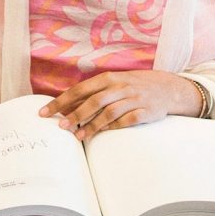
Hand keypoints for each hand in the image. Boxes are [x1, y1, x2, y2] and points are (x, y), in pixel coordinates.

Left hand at [40, 71, 202, 142]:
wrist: (168, 88)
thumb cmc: (135, 86)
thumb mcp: (115, 83)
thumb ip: (94, 92)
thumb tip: (67, 105)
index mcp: (108, 78)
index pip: (79, 90)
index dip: (62, 101)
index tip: (46, 112)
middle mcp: (120, 87)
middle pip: (93, 101)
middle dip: (75, 115)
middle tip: (61, 126)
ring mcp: (133, 98)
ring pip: (108, 112)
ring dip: (92, 125)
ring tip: (79, 136)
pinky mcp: (145, 111)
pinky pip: (127, 120)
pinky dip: (114, 127)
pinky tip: (103, 134)